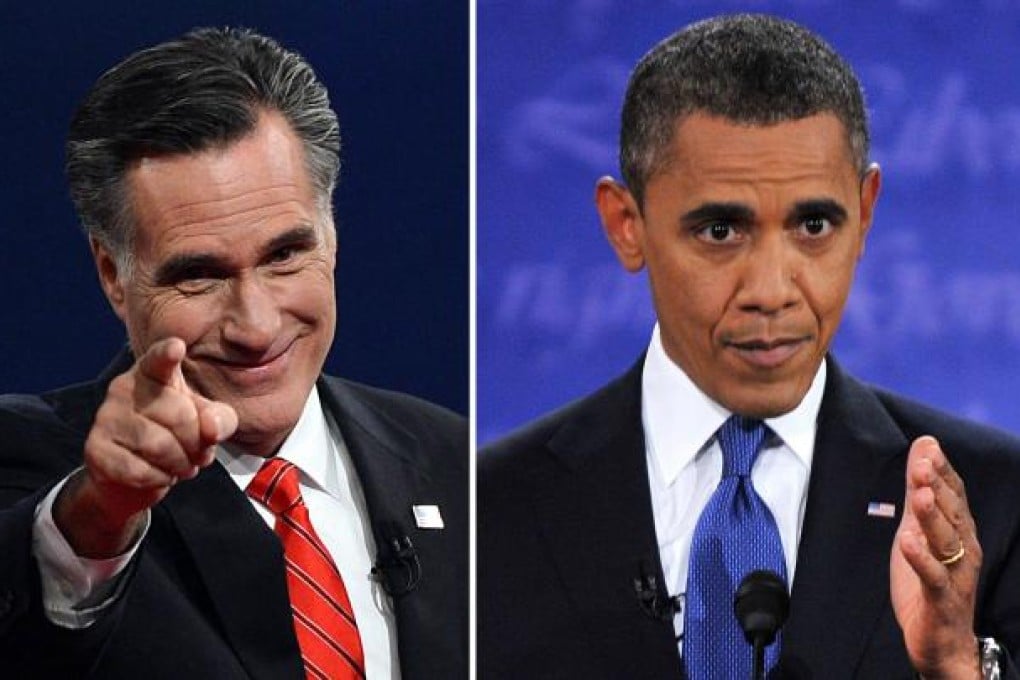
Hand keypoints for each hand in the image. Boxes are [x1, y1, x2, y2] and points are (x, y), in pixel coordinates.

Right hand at [54, 338, 236, 557]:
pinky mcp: (96, 448)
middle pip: (177, 414)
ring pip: (158, 445)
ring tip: (183, 465)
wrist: (133, 476)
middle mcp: (124, 388)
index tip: (177, 346)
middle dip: (197, 442)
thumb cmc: (176, 436)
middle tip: (199, 453)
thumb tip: (211, 427)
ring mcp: (106, 417)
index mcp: (154, 373)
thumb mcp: (207, 422)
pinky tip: (160, 474)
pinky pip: (138, 470)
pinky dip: (159, 479)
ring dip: (180, 463)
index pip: (159, 360)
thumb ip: (220, 419)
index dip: (167, 354)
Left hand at [891, 436, 981, 678]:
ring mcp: (955, 575)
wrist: (941, 641)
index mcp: (959, 532)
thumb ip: (919, 490)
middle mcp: (964, 550)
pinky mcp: (942, 599)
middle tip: (923, 463)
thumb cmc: (929, 581)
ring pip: (947, 542)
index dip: (942, 471)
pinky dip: (921, 558)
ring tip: (919, 494)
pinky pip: (934, 576)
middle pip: (953, 514)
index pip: (954, 496)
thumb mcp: (917, 529)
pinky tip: (907, 540)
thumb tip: (923, 446)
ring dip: (933, 517)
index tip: (927, 446)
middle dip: (938, 487)